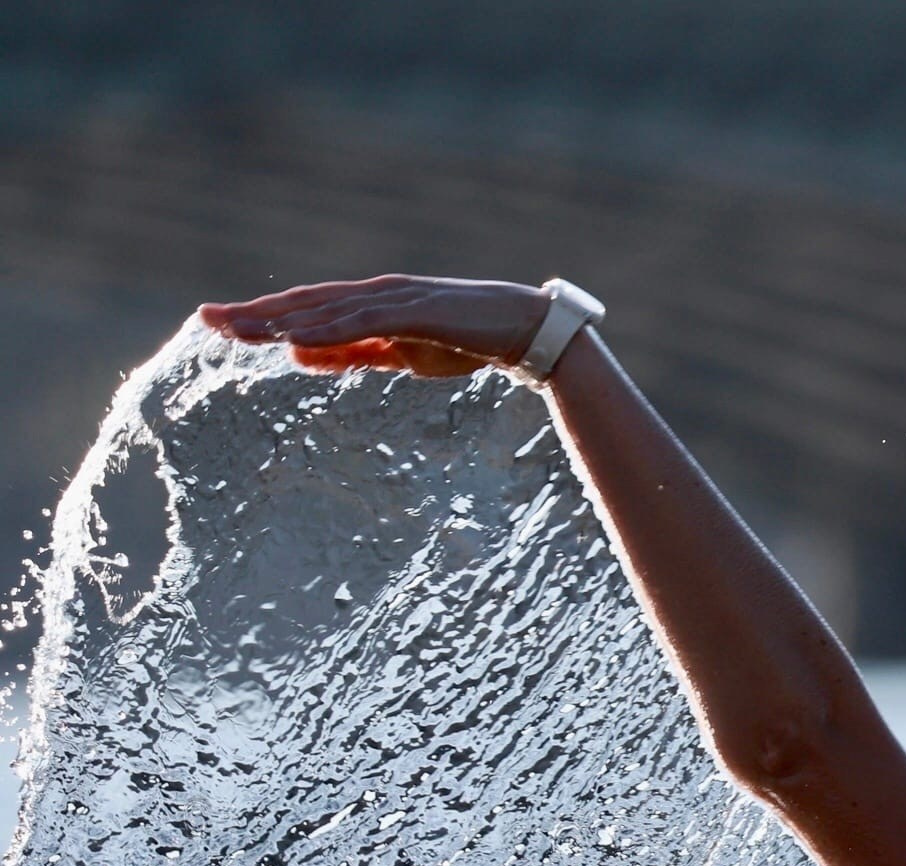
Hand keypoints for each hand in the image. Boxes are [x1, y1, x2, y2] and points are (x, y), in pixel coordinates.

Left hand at [199, 275, 552, 376]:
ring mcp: (394, 298)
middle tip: (205, 320)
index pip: (304, 308)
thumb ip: (351, 353)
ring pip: (325, 309)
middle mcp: (373, 293)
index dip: (260, 315)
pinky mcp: (415, 310)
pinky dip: (328, 329)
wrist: (522, 330)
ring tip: (240, 331)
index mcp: (368, 303)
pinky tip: (298, 339)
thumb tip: (299, 356)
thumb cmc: (463, 342)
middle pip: (303, 302)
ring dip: (280, 319)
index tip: (220, 324)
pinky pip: (364, 322)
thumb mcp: (397, 354)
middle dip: (254, 312)